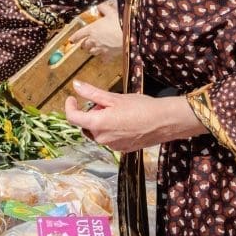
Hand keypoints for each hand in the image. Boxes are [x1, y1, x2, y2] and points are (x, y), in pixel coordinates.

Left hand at [64, 80, 205, 151]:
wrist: (165, 122)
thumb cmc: (141, 107)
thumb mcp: (114, 97)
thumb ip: (92, 93)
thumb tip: (76, 85)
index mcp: (98, 124)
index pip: (73, 118)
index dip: (70, 107)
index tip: (72, 98)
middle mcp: (102, 138)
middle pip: (87, 124)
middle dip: (93, 113)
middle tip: (108, 103)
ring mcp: (113, 146)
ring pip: (99, 131)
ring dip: (103, 121)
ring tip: (120, 111)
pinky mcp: (122, 149)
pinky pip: (110, 138)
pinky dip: (112, 129)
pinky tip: (126, 121)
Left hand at [69, 1, 122, 60]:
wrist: (129, 34)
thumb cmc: (118, 23)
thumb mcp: (110, 12)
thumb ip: (103, 8)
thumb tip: (99, 5)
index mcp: (91, 29)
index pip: (78, 34)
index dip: (74, 38)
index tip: (71, 41)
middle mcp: (94, 40)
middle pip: (84, 45)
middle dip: (84, 45)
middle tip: (84, 44)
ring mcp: (101, 48)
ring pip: (92, 52)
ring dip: (91, 50)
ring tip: (93, 49)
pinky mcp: (109, 54)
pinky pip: (103, 58)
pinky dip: (103, 58)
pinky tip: (104, 58)